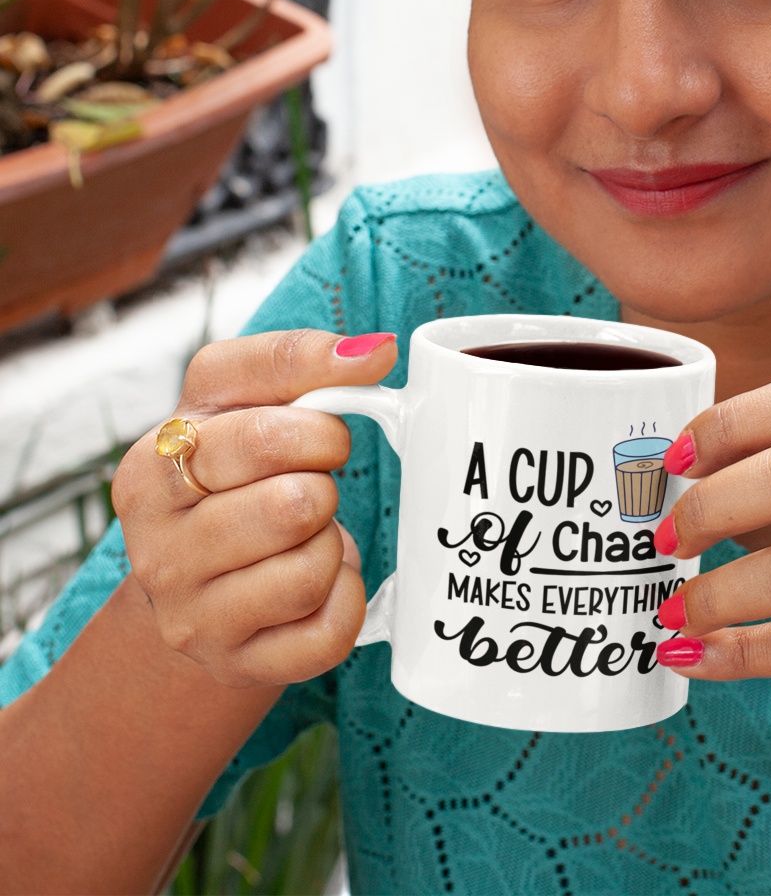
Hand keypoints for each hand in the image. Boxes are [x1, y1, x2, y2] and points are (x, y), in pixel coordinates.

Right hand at [110, 328, 397, 688]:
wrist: (199, 585)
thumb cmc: (233, 475)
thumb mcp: (241, 402)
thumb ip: (299, 362)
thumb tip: (376, 350)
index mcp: (150, 467)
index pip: (261, 429)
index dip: (318, 425)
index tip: (329, 430)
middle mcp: (157, 548)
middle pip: (294, 502)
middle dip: (324, 483)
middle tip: (311, 484)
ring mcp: (193, 616)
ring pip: (313, 568)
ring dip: (330, 543)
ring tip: (303, 536)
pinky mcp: (238, 665)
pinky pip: (329, 629)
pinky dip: (344, 599)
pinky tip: (316, 584)